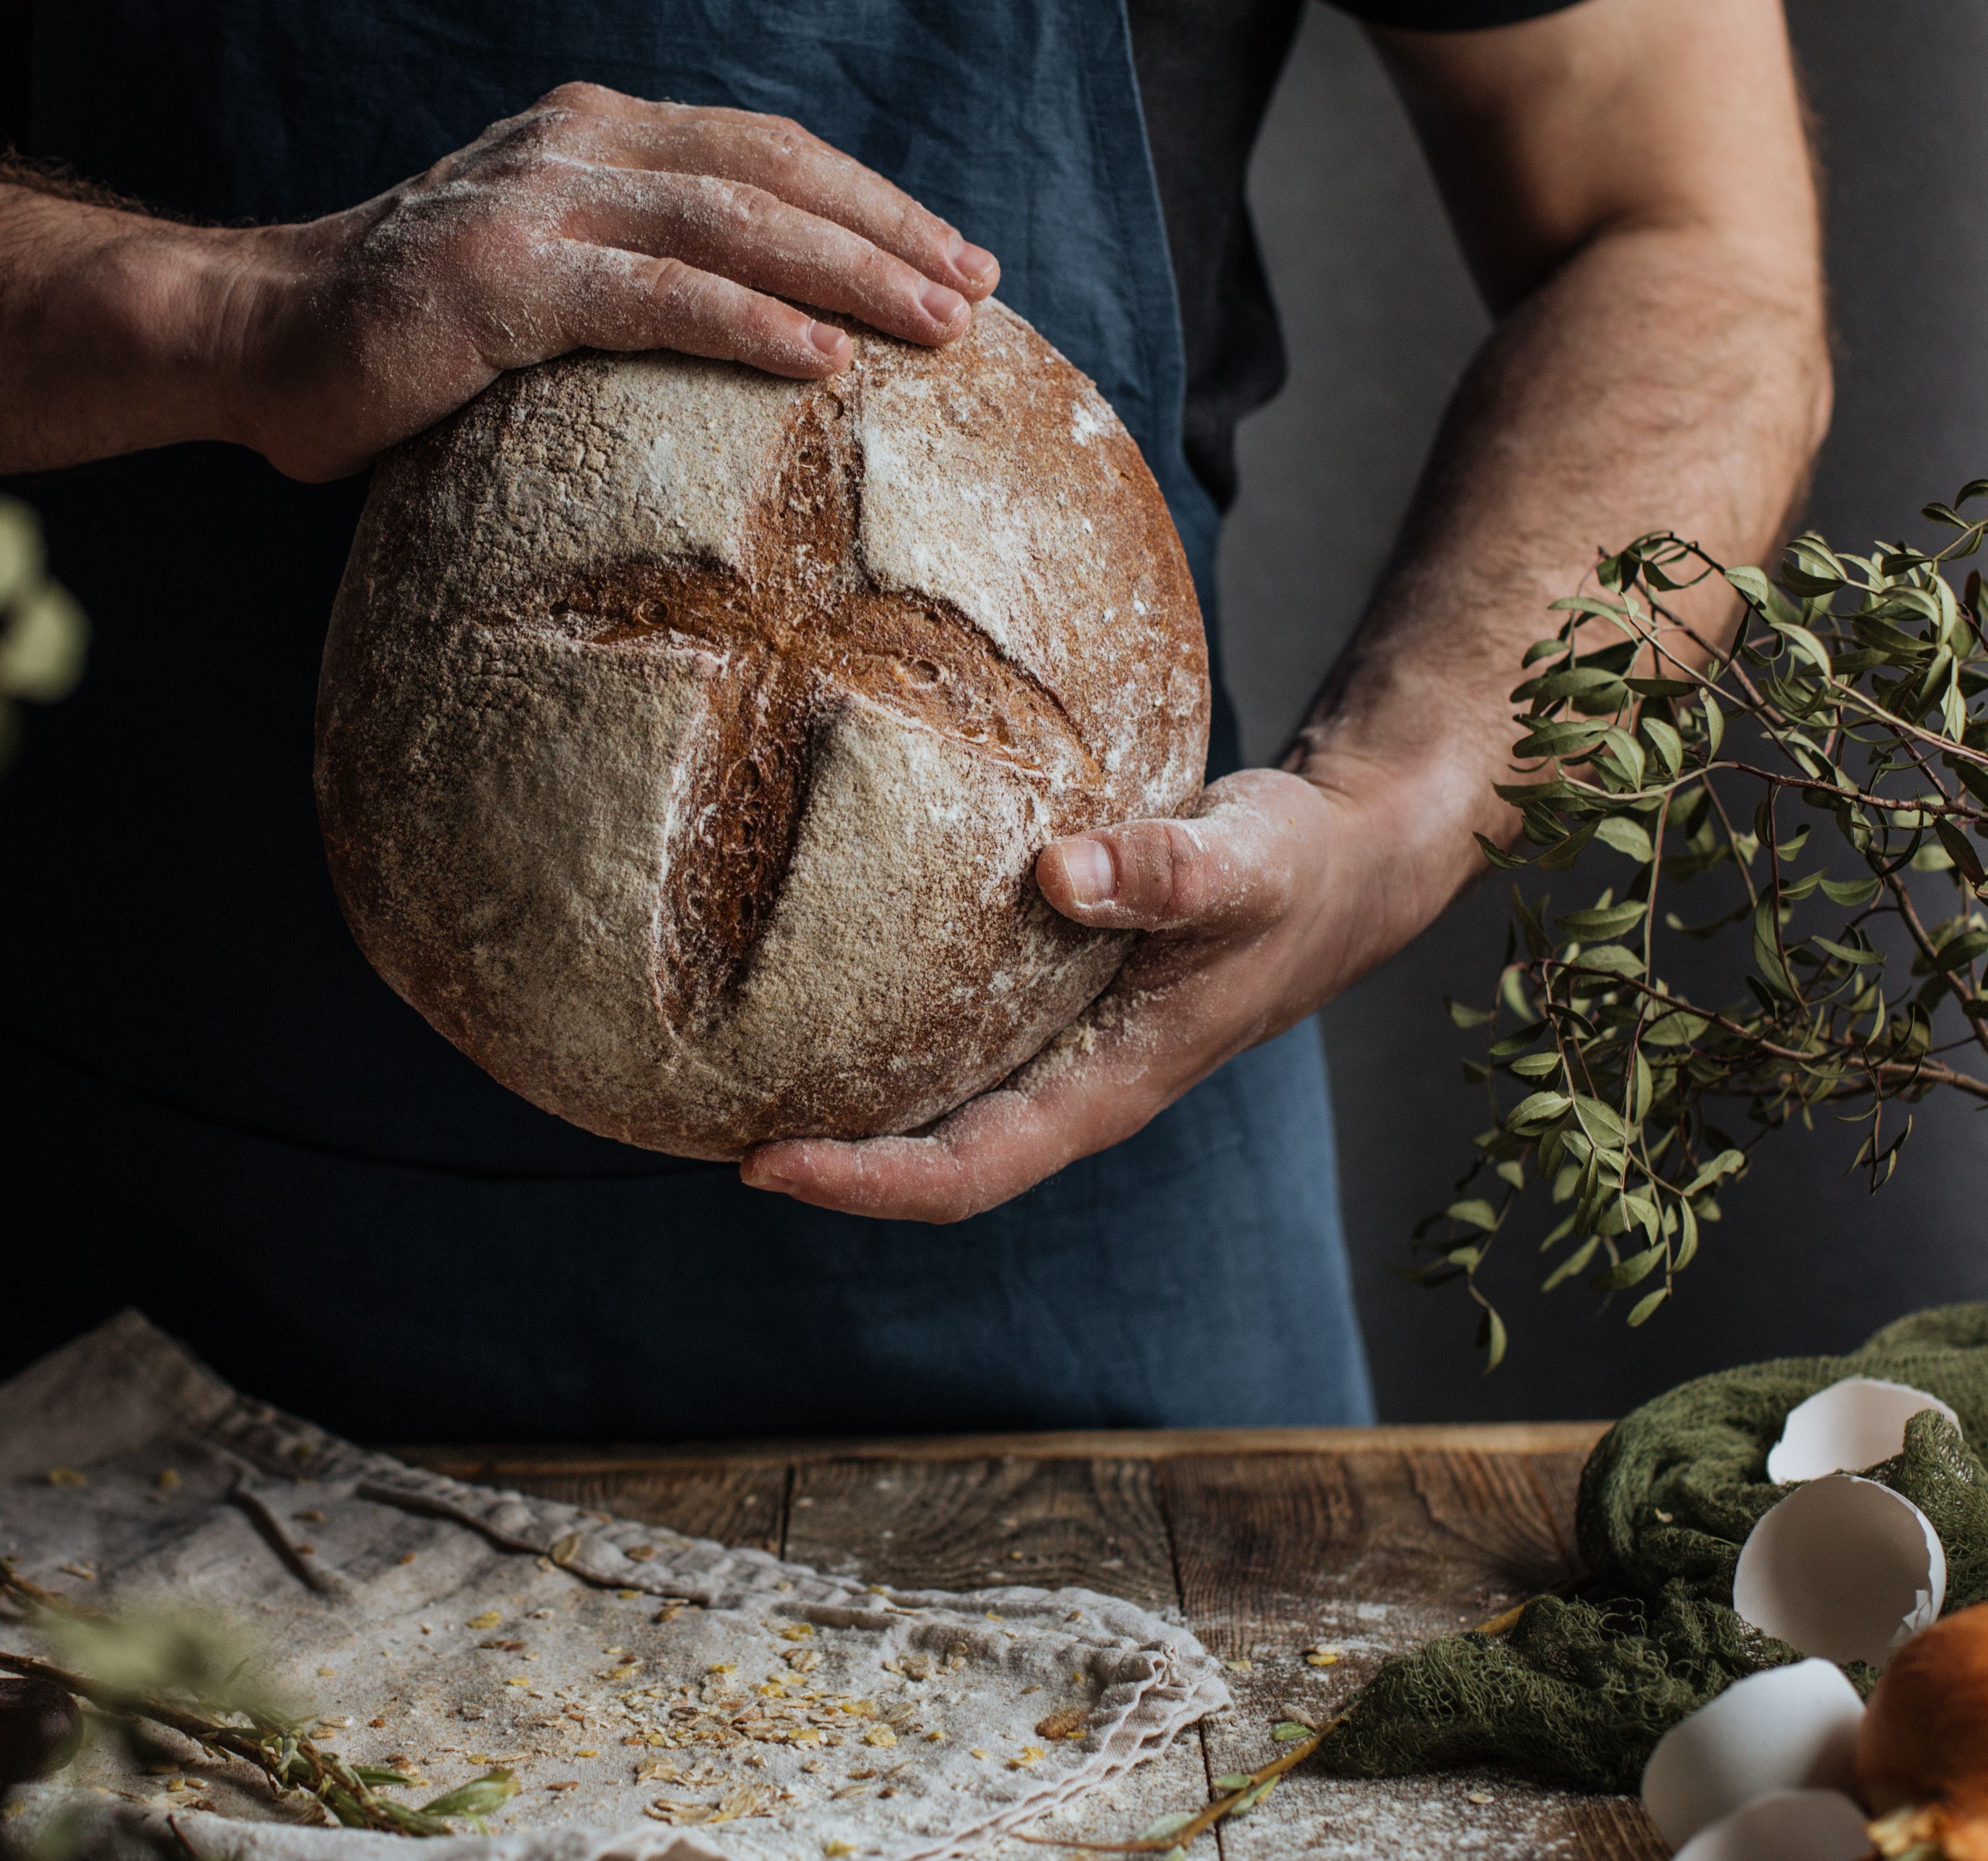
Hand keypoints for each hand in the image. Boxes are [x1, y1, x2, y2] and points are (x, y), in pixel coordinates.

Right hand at [215, 81, 999, 481]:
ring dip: (848, 272)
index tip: (955, 256)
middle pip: (770, 173)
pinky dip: (747, 320)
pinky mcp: (502, 280)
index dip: (868, 198)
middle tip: (978, 290)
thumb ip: (621, 270)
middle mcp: (573, 147)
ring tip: (938, 324)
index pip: (762, 151)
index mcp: (591, 136)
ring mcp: (536, 206)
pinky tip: (821, 359)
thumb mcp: (531, 273)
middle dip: (888, 231)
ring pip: (732, 222)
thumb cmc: (399, 334)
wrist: (253, 335)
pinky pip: (653, 295)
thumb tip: (747, 335)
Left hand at [738, 760, 1481, 1222]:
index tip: (760, 1165)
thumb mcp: (1249, 856)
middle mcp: (1072, 1084)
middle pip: (930, 1158)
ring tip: (718, 1078)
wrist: (1345, 861)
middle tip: (695, 1127)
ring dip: (841, 1108)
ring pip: (935, 1106)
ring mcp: (1059, 1049)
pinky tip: (810, 992)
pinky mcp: (1047, 1000)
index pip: (967, 1171)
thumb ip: (1164, 870)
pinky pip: (948, 1040)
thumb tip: (1057, 873)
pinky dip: (877, 1035)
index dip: (863, 1183)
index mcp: (1111, 1085)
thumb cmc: (1301, 866)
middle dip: (821, 1163)